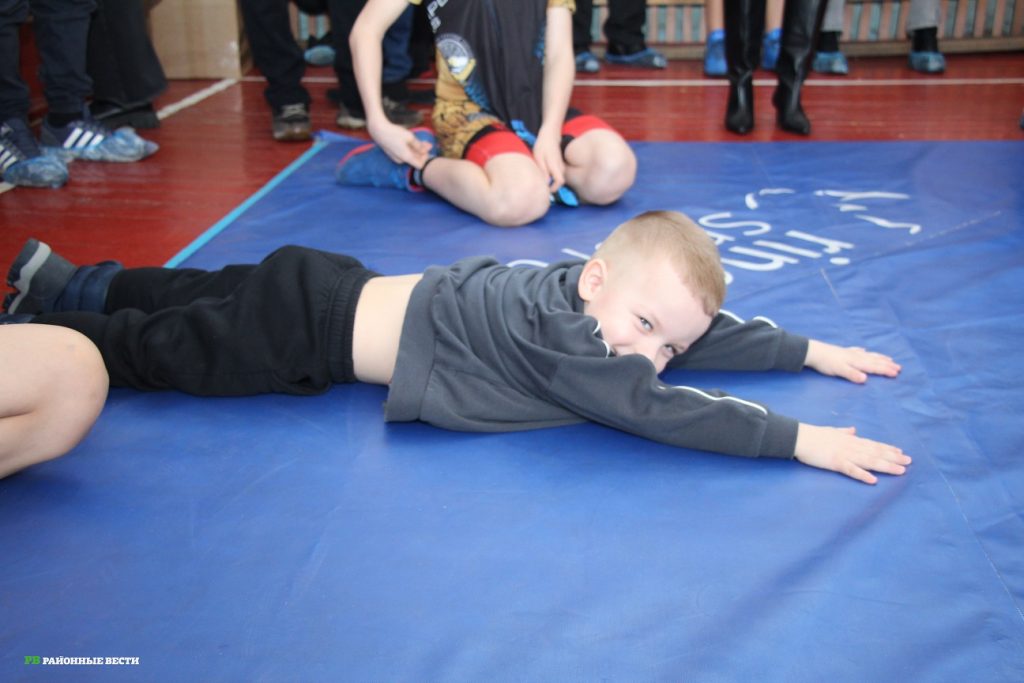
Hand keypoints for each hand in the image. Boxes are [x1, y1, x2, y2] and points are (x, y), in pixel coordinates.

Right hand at [367, 120, 432, 168]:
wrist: (378, 131)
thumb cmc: (394, 133)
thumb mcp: (410, 137)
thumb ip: (419, 145)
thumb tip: (428, 149)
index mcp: (406, 158)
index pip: (420, 165)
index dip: (425, 158)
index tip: (426, 149)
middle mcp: (401, 161)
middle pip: (415, 161)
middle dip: (422, 153)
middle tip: (425, 143)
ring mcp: (396, 158)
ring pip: (410, 157)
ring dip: (416, 151)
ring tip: (418, 141)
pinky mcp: (393, 155)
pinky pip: (404, 154)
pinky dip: (409, 149)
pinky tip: (409, 142)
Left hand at [532, 128, 565, 191]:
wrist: (550, 134)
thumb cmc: (542, 145)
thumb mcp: (539, 157)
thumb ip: (543, 170)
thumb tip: (546, 183)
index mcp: (555, 165)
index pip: (560, 181)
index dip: (554, 188)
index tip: (546, 190)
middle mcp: (560, 166)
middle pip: (559, 181)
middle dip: (552, 186)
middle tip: (542, 186)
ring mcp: (561, 165)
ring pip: (558, 177)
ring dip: (552, 181)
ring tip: (541, 179)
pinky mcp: (560, 163)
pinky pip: (557, 173)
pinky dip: (552, 176)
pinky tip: (544, 173)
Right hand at [795, 423, 910, 484]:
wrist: (799, 437)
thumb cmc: (813, 434)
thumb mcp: (831, 431)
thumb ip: (843, 431)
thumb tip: (853, 429)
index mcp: (850, 439)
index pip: (873, 444)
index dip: (887, 448)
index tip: (901, 451)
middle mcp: (851, 446)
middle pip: (876, 452)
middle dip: (893, 457)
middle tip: (909, 461)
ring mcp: (844, 454)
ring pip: (869, 461)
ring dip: (886, 466)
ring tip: (900, 471)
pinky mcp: (835, 462)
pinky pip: (852, 470)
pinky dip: (863, 475)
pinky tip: (874, 480)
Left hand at [804, 339, 900, 383]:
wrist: (813, 351)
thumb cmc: (826, 363)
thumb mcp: (839, 370)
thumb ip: (852, 375)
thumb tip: (865, 379)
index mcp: (856, 362)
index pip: (874, 367)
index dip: (885, 370)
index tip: (897, 373)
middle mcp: (856, 356)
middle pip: (875, 360)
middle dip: (887, 364)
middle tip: (899, 367)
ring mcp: (850, 353)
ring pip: (869, 355)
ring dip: (880, 357)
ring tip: (889, 358)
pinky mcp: (843, 352)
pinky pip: (858, 351)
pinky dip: (864, 352)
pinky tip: (865, 350)